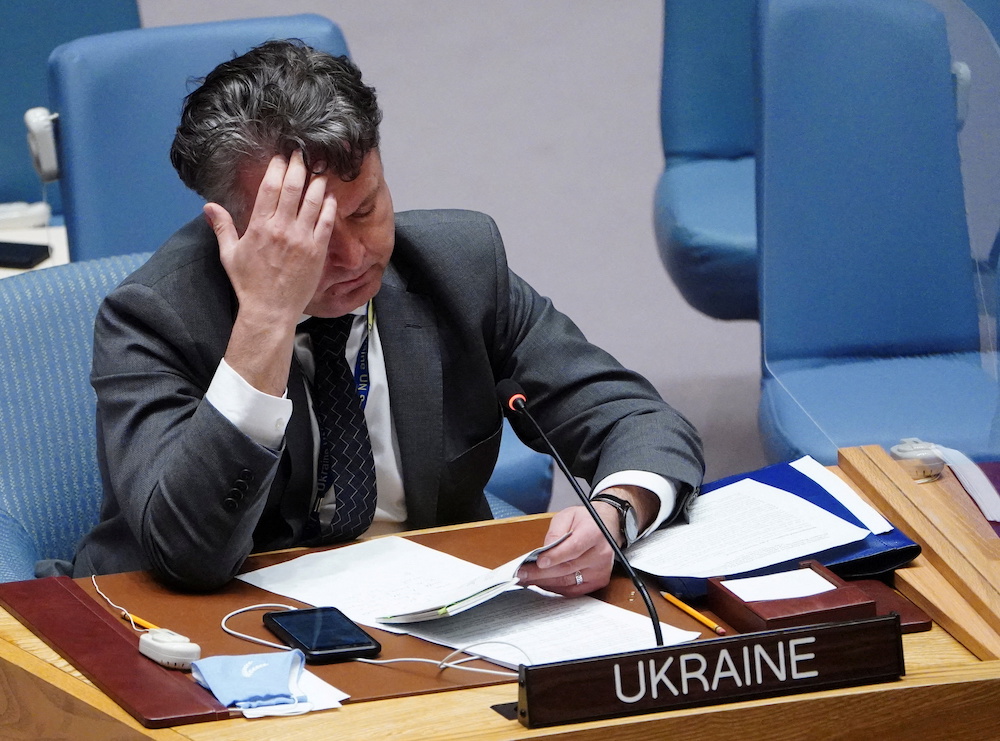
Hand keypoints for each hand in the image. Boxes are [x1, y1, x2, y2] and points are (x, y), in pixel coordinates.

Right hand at [206, 150, 336, 326]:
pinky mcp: (317, 251)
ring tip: (320, 170)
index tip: (281, 157)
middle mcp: (282, 228)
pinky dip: (329, 207)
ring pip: (313, 202)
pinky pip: (326, 223)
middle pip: (293, 188)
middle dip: (298, 167)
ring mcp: (302, 239)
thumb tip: (208, 206)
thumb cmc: (249, 284)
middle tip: (302, 154)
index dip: (277, 168)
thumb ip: (222, 227)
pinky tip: (330, 197)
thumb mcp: (229, 255)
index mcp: (259, 226)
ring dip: (317, 182)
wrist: (270, 310)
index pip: (269, 187)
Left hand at [516, 485, 659, 596]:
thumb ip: (555, 532)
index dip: (555, 556)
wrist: (607, 527)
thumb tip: (544, 551)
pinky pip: (573, 590)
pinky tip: (542, 583)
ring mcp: (600, 571)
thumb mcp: (568, 516)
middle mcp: (601, 554)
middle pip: (567, 568)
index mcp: (595, 533)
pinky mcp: (598, 582)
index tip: (539, 562)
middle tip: (521, 573)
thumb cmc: (585, 521)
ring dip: (544, 582)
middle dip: (541, 573)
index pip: (574, 548)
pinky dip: (555, 588)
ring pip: (568, 582)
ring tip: (526, 579)